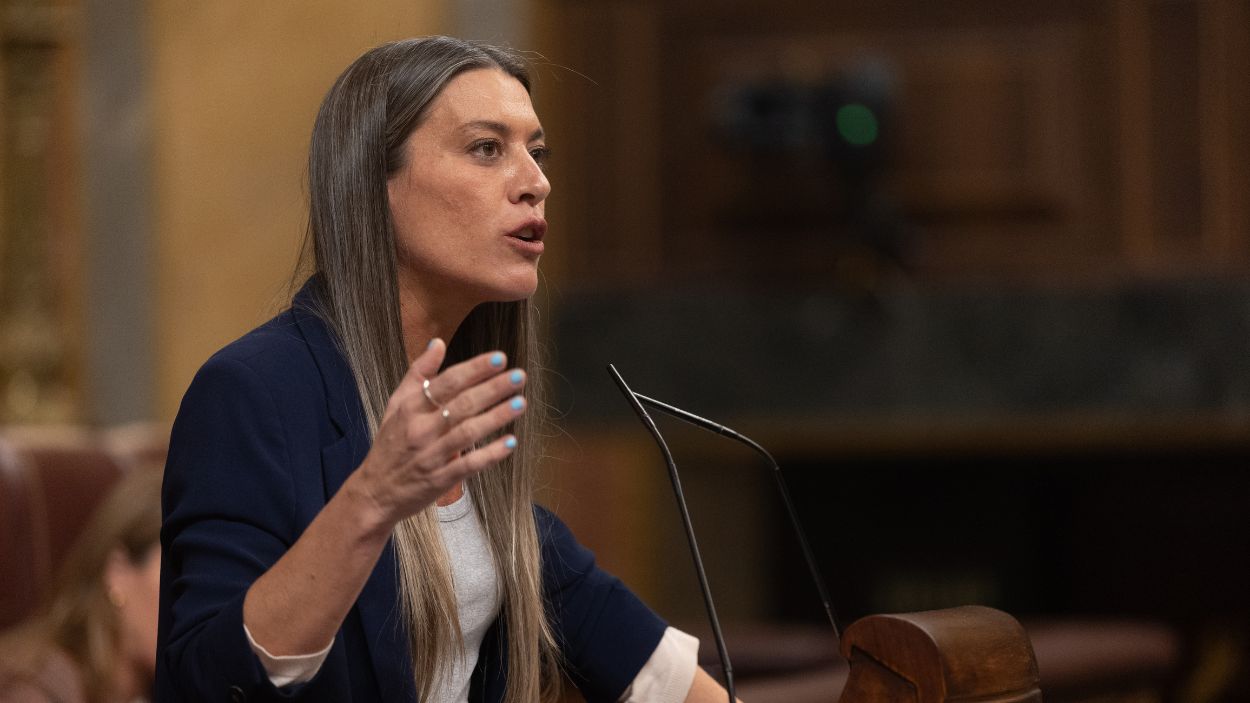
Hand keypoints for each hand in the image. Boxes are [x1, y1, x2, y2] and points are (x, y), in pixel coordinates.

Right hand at [350, 338, 525, 529]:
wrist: (374, 493)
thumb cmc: (390, 445)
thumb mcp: (396, 404)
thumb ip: (417, 373)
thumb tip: (438, 343)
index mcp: (411, 408)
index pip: (448, 382)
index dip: (475, 369)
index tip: (500, 358)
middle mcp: (421, 429)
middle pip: (462, 404)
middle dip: (493, 388)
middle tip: (519, 376)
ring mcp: (431, 455)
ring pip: (468, 432)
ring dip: (496, 417)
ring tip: (520, 403)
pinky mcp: (440, 479)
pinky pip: (468, 465)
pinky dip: (489, 455)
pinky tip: (510, 442)